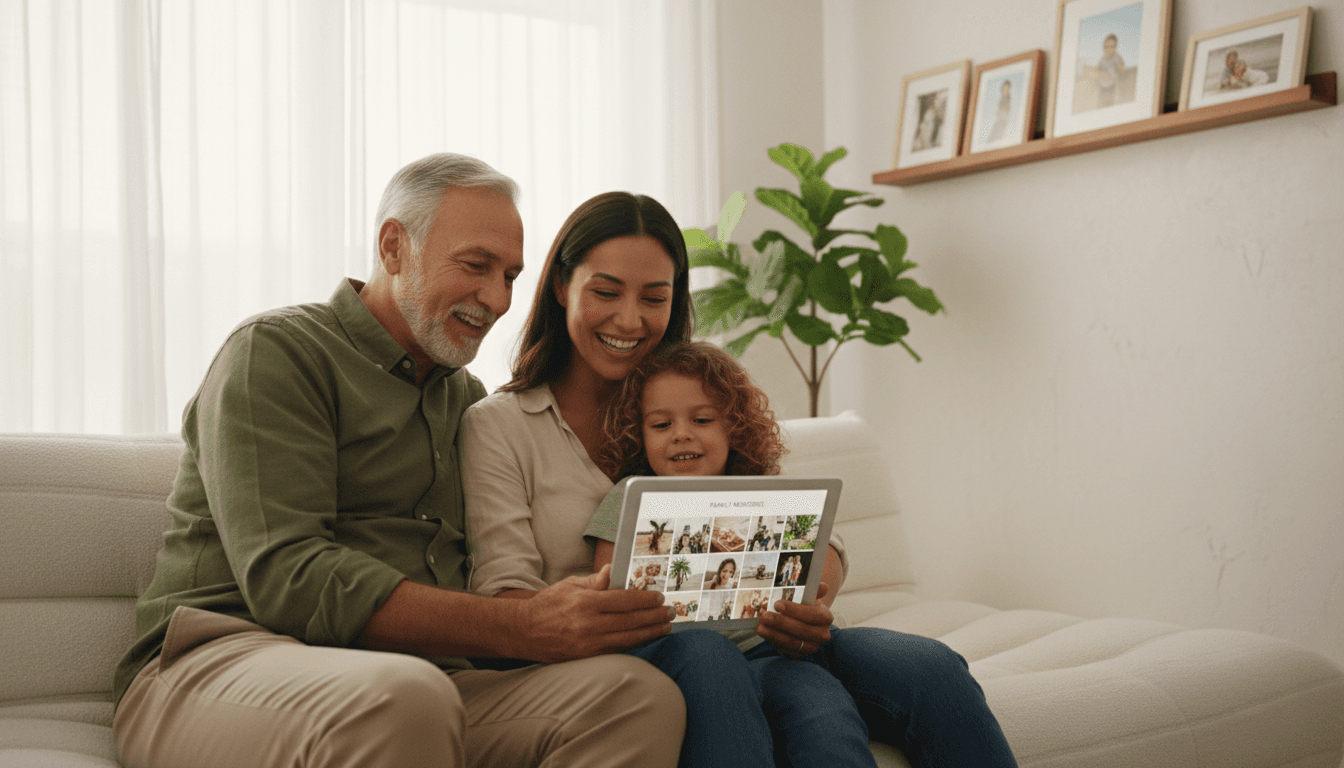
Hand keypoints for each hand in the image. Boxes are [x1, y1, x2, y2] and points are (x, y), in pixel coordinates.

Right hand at [518, 565, 672, 661]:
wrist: (524, 631)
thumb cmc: (548, 605)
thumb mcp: (569, 585)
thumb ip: (595, 581)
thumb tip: (613, 570)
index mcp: (585, 603)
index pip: (624, 600)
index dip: (645, 599)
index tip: (659, 597)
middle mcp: (588, 625)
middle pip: (631, 621)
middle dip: (655, 616)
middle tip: (671, 612)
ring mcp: (588, 644)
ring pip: (628, 638)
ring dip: (650, 632)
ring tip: (665, 627)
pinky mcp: (587, 657)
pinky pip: (617, 650)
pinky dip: (635, 644)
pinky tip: (646, 638)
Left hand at [756, 582, 834, 658]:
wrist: (804, 621)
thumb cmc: (804, 606)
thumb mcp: (809, 596)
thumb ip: (813, 590)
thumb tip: (823, 586)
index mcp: (826, 617)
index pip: (813, 614)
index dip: (795, 610)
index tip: (777, 604)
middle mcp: (822, 634)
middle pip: (802, 630)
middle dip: (781, 623)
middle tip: (765, 616)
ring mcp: (812, 646)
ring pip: (793, 642)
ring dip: (775, 634)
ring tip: (761, 626)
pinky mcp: (801, 655)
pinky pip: (787, 650)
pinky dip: (774, 642)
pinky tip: (765, 634)